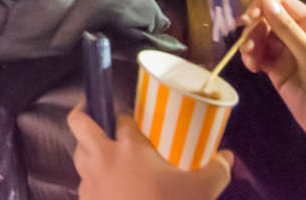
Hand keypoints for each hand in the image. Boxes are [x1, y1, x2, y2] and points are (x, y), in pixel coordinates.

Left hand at [67, 106, 230, 199]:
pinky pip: (82, 184)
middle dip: (83, 115)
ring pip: (78, 154)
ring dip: (87, 150)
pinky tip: (106, 189)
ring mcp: (90, 181)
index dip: (128, 117)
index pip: (121, 118)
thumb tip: (227, 157)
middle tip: (95, 116)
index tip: (136, 122)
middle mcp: (103, 158)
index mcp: (129, 146)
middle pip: (80, 124)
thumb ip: (217, 170)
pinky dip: (91, 181)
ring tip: (103, 154)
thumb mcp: (201, 191)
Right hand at [240, 0, 305, 146]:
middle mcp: (299, 34)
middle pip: (267, 18)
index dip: (263, 5)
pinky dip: (252, 58)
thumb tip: (266, 2)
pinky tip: (253, 68)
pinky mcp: (278, 70)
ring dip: (251, 44)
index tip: (249, 19)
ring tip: (250, 60)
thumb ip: (288, 29)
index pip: (282, 2)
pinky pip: (260, 55)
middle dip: (254, 28)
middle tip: (247, 45)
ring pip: (261, 37)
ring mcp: (287, 52)